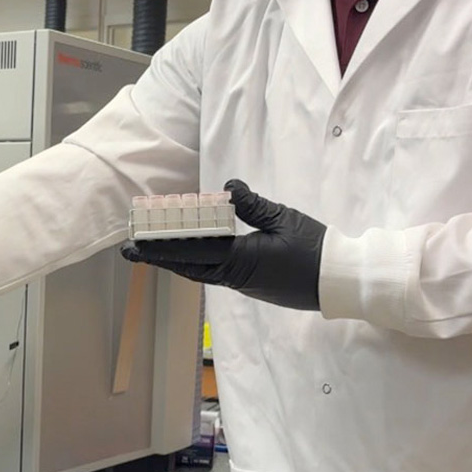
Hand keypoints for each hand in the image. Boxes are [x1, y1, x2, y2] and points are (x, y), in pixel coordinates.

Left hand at [121, 179, 325, 309]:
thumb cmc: (316, 249)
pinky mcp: (251, 284)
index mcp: (240, 259)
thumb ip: (252, 204)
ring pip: (200, 271)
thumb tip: (226, 187)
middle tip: (131, 250)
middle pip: (188, 266)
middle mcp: (235, 276)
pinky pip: (215, 273)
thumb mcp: (284, 218)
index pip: (191, 252)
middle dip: (158, 257)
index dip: (161, 247)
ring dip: (175, 260)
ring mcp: (243, 283)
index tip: (136, 244)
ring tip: (153, 250)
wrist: (340, 282)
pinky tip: (190, 254)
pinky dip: (196, 263)